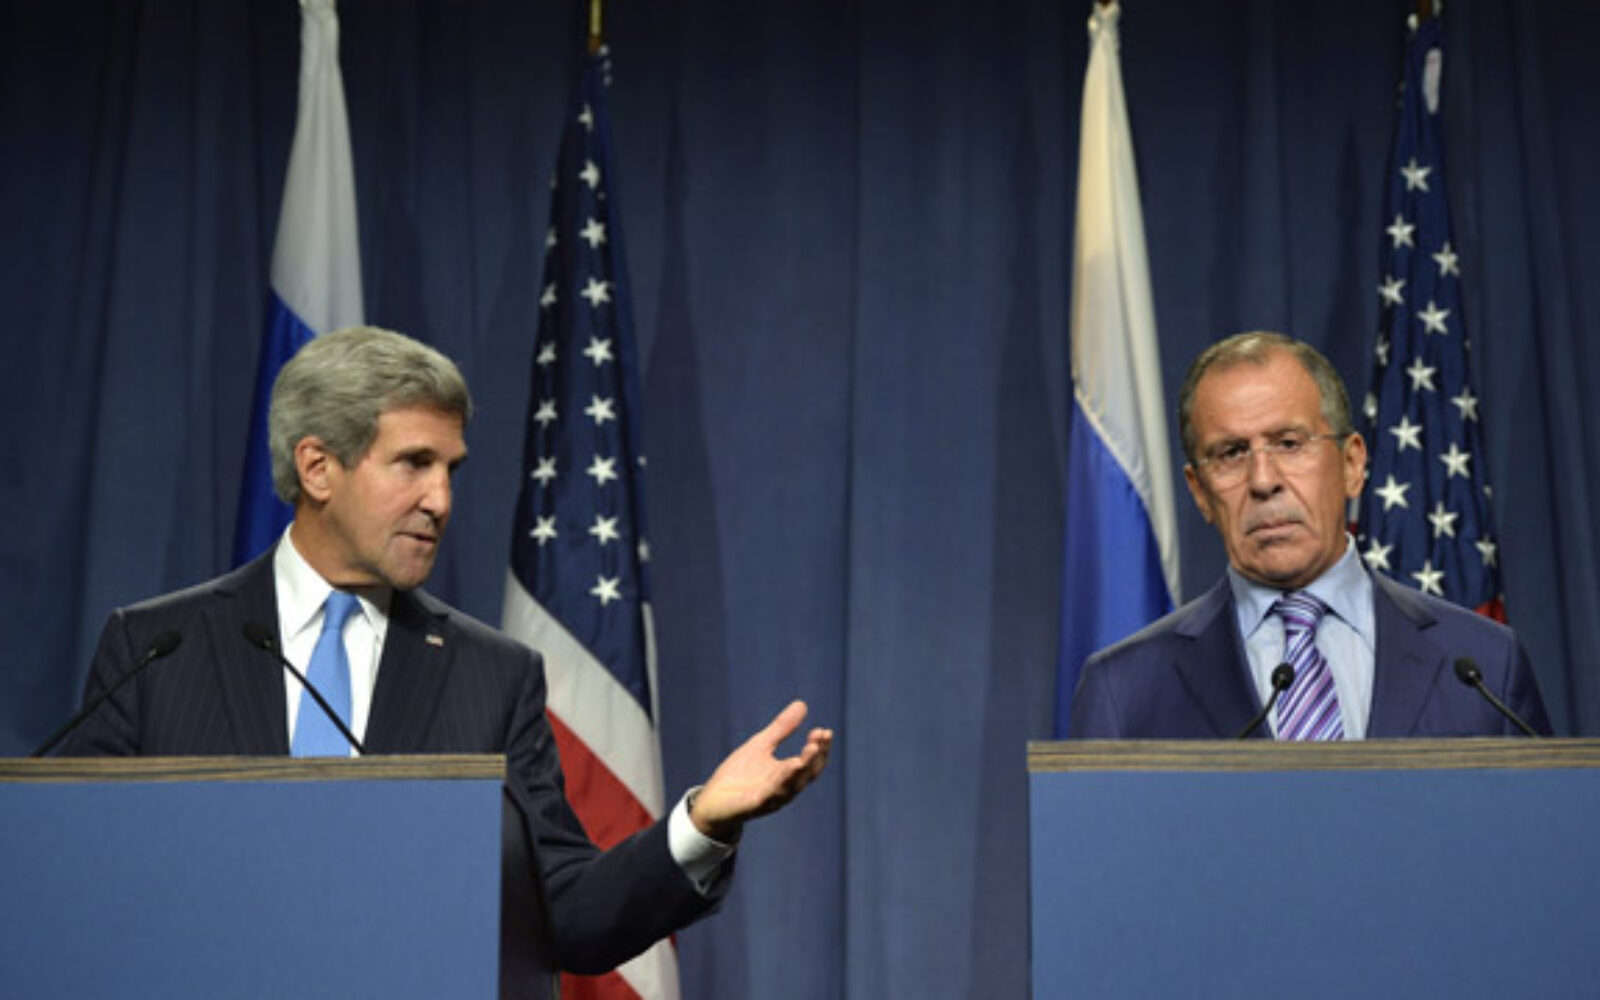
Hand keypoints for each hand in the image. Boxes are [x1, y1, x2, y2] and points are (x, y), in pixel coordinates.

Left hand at [689, 700, 832, 841]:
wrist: (713, 800)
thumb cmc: (739, 774)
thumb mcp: (762, 744)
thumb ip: (782, 728)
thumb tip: (802, 704)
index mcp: (788, 775)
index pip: (812, 763)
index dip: (821, 748)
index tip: (824, 731)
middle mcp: (784, 789)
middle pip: (806, 775)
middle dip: (814, 759)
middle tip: (818, 741)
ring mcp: (770, 799)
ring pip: (790, 787)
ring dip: (799, 771)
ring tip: (807, 754)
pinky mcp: (752, 806)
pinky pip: (767, 797)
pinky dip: (777, 785)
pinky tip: (785, 770)